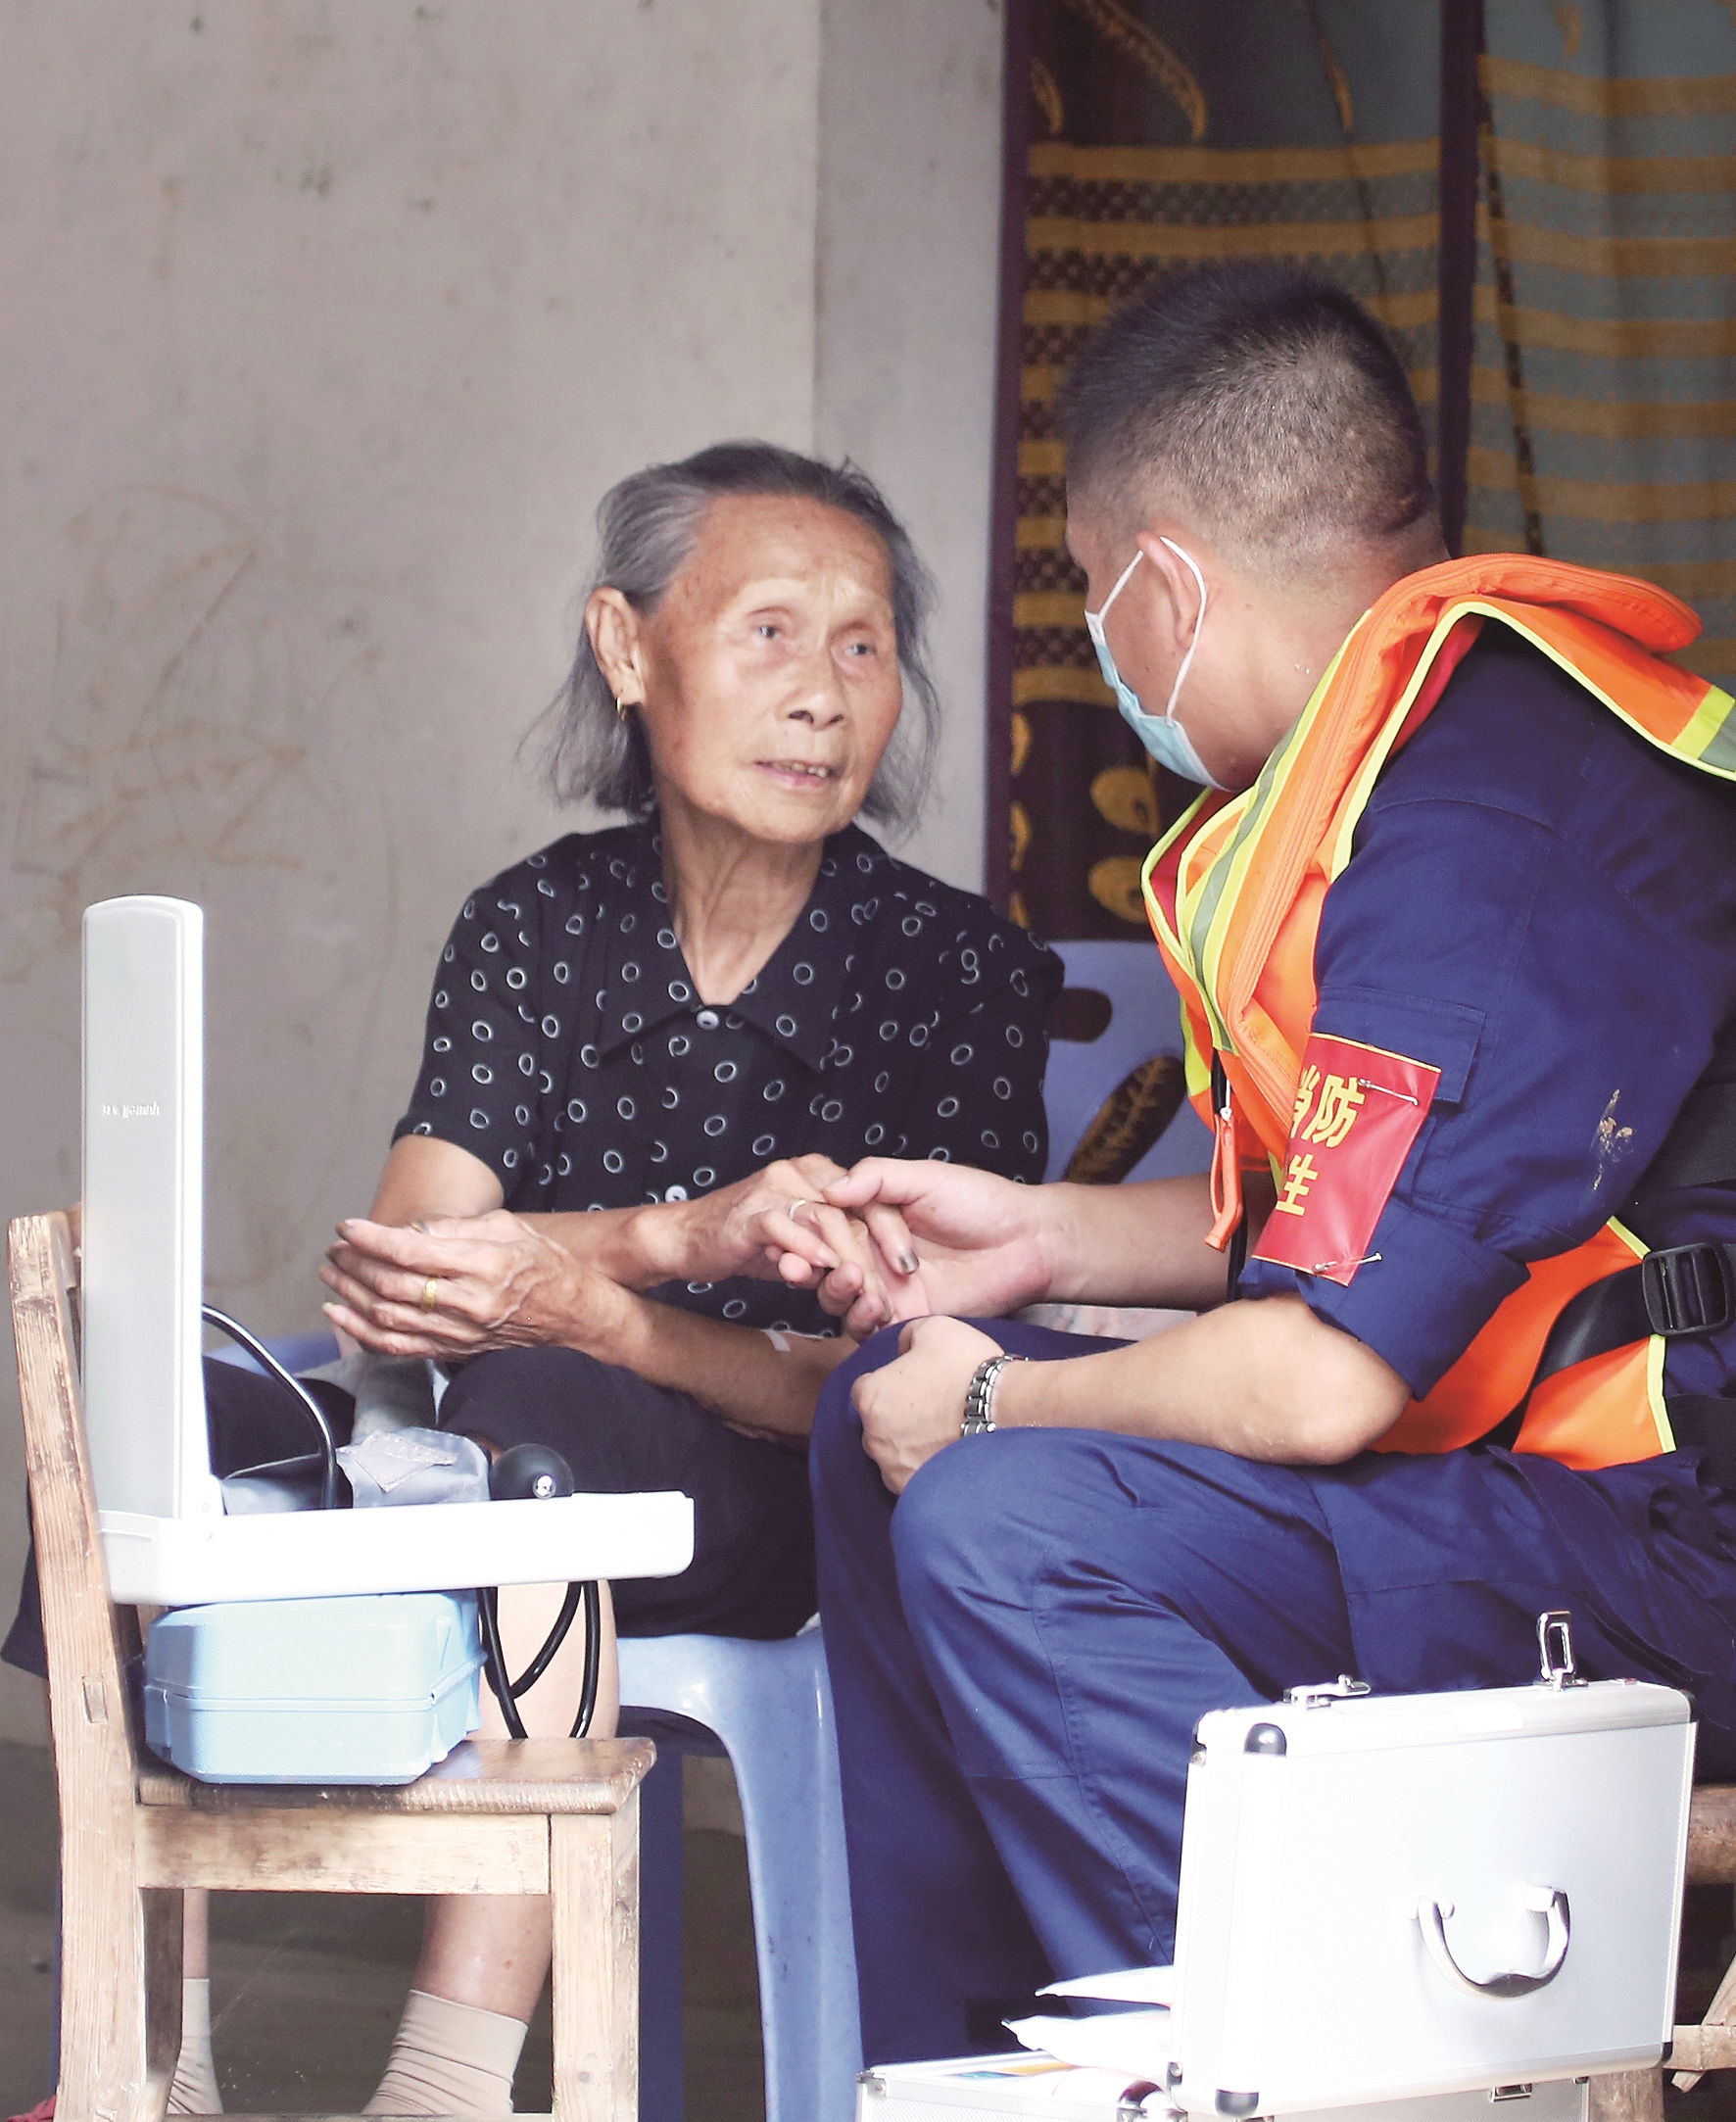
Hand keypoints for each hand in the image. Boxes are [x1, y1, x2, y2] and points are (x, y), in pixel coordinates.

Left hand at [321, 1210, 631, 1358]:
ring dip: (350, 1296)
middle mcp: (468, 1302)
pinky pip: (397, 1347)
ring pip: (387, 1318)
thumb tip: (408, 1231)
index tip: (347, 1228)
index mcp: (482, 1264)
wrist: (573, 1314)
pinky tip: (340, 1315)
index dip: (371, 1239)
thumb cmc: (543, 1264)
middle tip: (336, 1249)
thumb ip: (455, 1228)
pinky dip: (361, 1332)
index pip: (411, 1251)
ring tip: (332, 1275)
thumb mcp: (507, 1227)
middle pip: (392, 1285)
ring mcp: (459, 1332)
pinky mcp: (453, 1352)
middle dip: (355, 1265)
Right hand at [651, 1155, 901, 1307]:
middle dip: (877, 1252)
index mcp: (820, 1175)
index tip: (909, 1272)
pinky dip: (805, 1247)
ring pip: (826, 1218)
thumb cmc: (743, 1241)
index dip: (893, 1234)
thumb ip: (832, 1239)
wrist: (682, 1238)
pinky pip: (783, 1225)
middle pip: (854, 1210)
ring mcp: (774, 1189)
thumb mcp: (799, 1238)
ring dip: (847, 1258)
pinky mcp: (749, 1212)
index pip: (870, 1198)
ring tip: (862, 1290)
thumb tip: (868, 1264)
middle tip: (890, 1292)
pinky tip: (820, 1272)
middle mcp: (801, 1174)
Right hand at [816, 1159, 1054, 1338]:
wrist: (1027, 1242)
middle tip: (837, 1265)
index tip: (812, 1236)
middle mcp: (871, 1251)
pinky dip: (860, 1319)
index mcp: (870, 1215)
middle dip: (822, 1266)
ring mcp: (885, 1286)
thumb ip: (876, 1177)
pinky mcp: (903, 1317)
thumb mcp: (925, 1178)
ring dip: (838, 1292)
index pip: (826, 1224)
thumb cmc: (981, 1202)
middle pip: (824, 1263)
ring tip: (857, 1282)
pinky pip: (866, 1327)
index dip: (814, 1232)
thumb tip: (829, 1189)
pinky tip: (877, 1306)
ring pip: (838, 1297)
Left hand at [853, 1317, 1004, 1493]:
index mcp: (871, 1397)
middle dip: (897, 1416)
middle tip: (932, 1406)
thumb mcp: (934, 1328)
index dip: (890, 1382)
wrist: (1007, 1410)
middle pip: (877, 1424)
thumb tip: (904, 1350)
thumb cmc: (968, 1369)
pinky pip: (913, 1479)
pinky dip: (926, 1469)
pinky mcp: (917, 1491)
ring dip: (910, 1445)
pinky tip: (948, 1454)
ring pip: (893, 1455)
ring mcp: (895, 1469)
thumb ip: (907, 1337)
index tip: (914, 1382)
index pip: (866, 1388)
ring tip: (944, 1432)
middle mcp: (874, 1437)